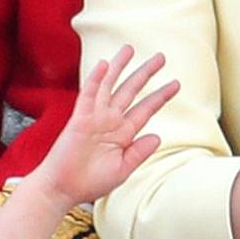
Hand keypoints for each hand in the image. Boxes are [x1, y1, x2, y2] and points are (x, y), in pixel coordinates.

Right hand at [39, 46, 178, 205]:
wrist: (63, 189)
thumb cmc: (90, 182)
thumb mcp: (122, 169)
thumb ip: (139, 152)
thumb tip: (157, 136)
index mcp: (124, 133)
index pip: (146, 109)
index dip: (160, 96)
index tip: (176, 84)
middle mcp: (111, 121)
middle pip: (131, 90)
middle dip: (145, 73)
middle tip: (161, 57)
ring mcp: (95, 117)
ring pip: (109, 85)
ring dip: (119, 67)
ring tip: (129, 49)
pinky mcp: (79, 119)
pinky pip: (89, 95)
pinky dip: (96, 79)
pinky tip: (103, 64)